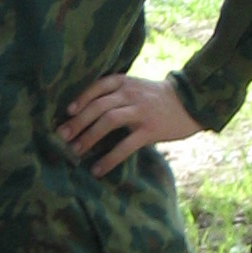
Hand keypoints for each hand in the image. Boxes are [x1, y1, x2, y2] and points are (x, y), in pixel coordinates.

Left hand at [57, 73, 199, 176]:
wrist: (190, 102)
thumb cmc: (156, 98)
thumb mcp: (135, 87)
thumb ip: (114, 94)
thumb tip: (83, 112)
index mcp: (124, 83)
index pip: (97, 87)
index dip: (81, 98)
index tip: (66, 112)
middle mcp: (130, 94)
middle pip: (98, 106)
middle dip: (78, 122)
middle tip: (61, 136)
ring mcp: (140, 112)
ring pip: (108, 121)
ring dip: (89, 137)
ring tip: (74, 152)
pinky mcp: (150, 130)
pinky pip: (125, 145)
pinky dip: (109, 158)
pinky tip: (98, 169)